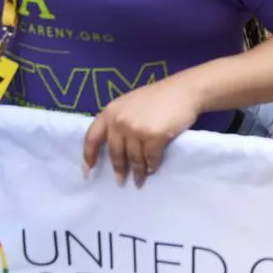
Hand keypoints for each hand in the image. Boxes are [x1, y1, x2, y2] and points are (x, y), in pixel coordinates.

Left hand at [82, 78, 202, 186]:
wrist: (185, 90)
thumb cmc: (159, 96)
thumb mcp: (130, 104)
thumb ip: (119, 120)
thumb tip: (116, 146)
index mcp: (111, 111)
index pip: (92, 138)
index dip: (88, 156)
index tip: (88, 171)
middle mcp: (120, 121)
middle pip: (114, 153)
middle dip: (118, 169)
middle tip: (120, 181)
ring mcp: (136, 129)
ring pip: (133, 158)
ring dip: (137, 171)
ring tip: (139, 180)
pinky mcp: (154, 136)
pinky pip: (150, 158)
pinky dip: (152, 165)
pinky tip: (153, 168)